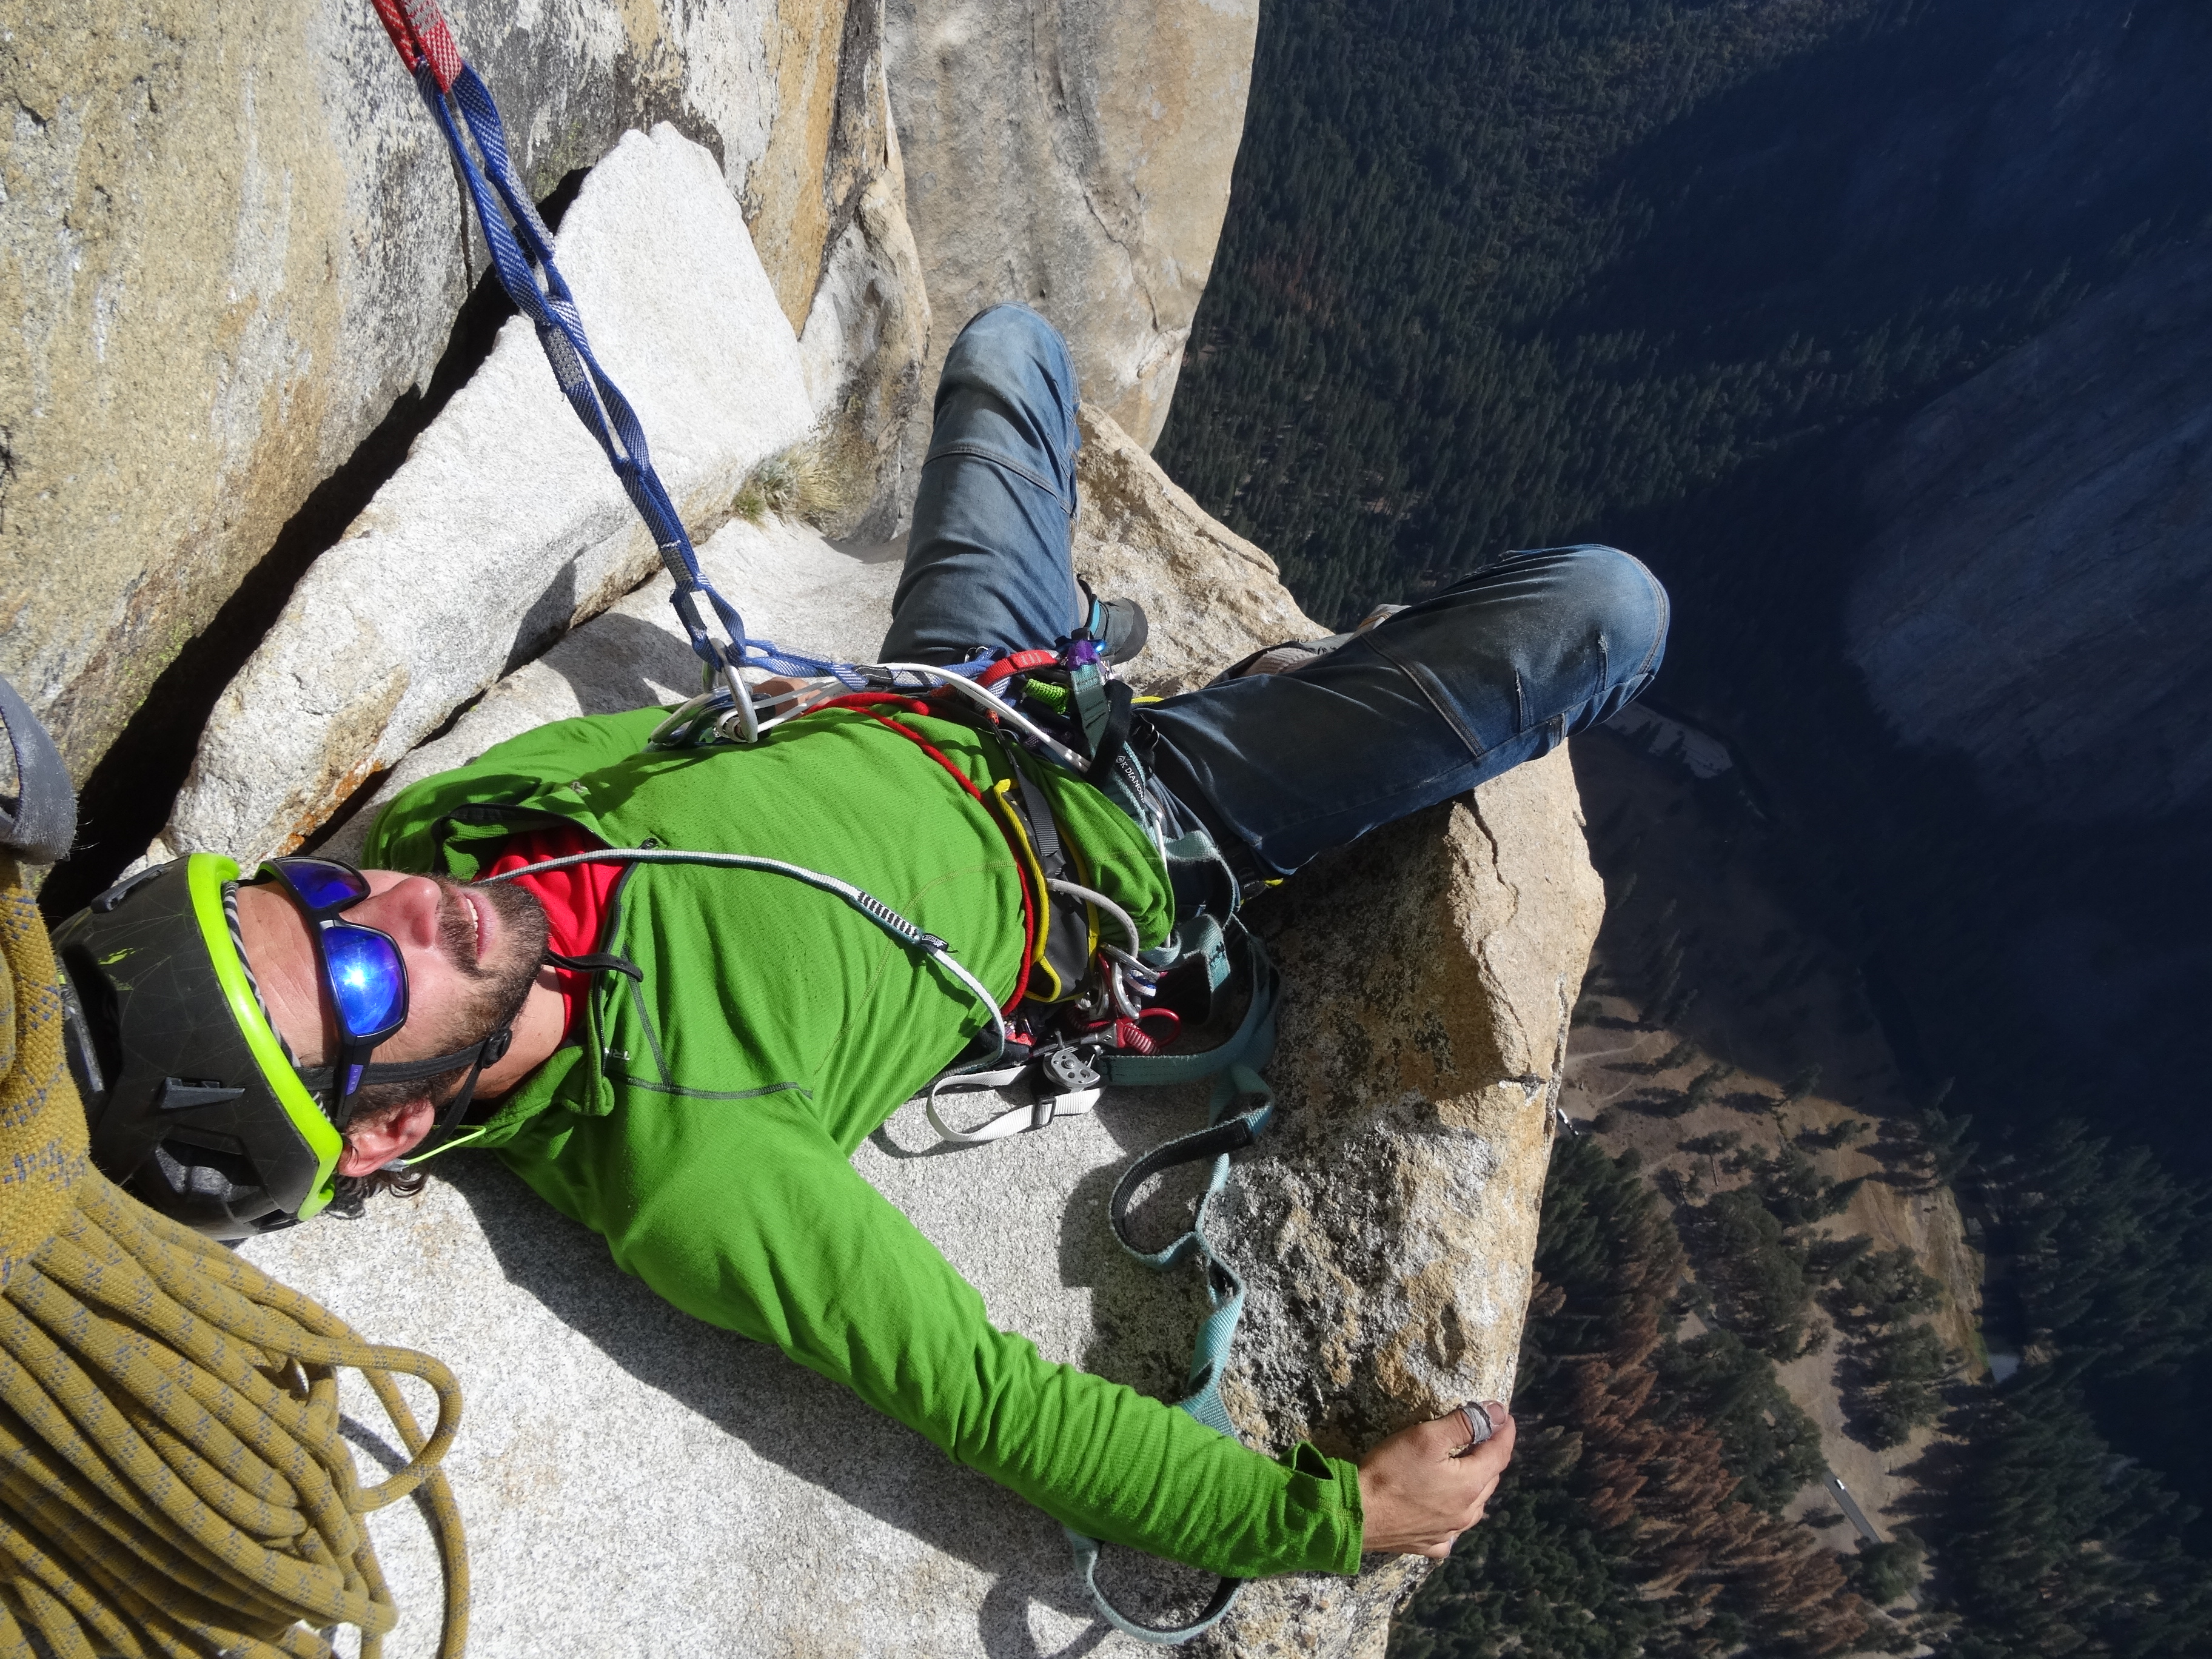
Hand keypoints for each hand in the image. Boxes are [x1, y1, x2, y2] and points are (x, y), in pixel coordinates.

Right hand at [1355, 1402, 1515, 1557]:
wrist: (1356, 1514)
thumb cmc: (1391, 1471)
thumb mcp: (1426, 1437)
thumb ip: (1465, 1424)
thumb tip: (1498, 1413)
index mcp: (1470, 1485)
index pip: (1500, 1454)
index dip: (1504, 1431)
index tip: (1504, 1415)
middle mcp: (1466, 1513)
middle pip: (1489, 1479)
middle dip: (1490, 1455)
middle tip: (1483, 1435)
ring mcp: (1448, 1532)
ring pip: (1474, 1506)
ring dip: (1476, 1484)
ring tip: (1467, 1468)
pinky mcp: (1428, 1544)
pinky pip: (1451, 1530)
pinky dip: (1454, 1515)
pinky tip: (1445, 1511)